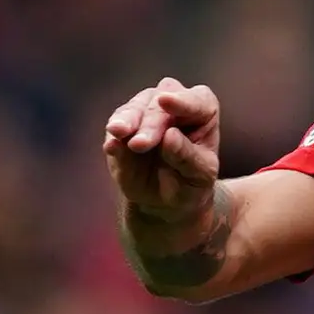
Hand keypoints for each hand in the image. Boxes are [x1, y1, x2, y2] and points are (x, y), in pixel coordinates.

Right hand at [101, 78, 225, 270]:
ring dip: (126, 120)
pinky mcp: (124, 128)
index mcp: (201, 114)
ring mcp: (146, 116)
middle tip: (140, 143)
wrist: (166, 213)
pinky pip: (118, 125)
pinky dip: (114, 133)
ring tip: (118, 137)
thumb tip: (169, 138)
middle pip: (160, 103)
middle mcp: (173, 109)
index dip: (182, 102)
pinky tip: (111, 143)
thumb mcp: (198, 181)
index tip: (168, 103)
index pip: (197, 100)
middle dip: (150, 122)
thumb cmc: (190, 192)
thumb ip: (186, 158)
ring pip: (135, 109)